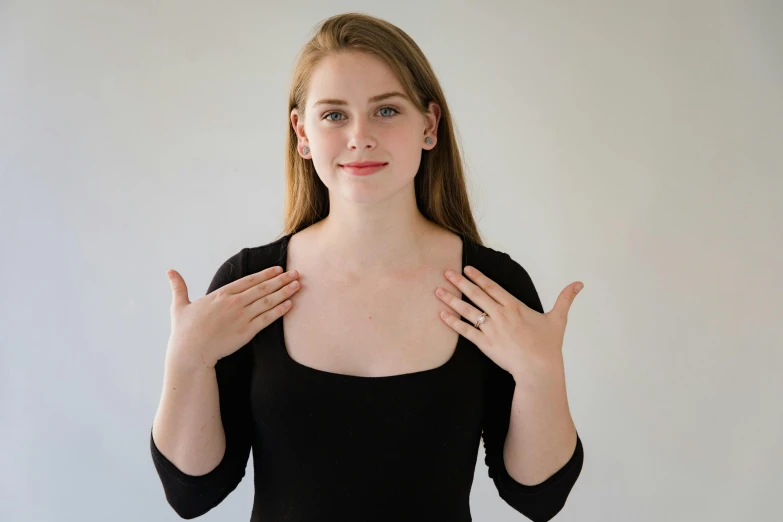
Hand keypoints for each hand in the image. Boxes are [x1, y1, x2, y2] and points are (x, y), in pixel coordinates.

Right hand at [166, 266, 300, 369]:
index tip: (278, 269)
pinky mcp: (246, 332)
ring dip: (285, 292)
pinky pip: (267, 319)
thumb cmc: (184, 331)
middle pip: (263, 288)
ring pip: (268, 301)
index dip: (265, 274)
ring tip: (298, 285)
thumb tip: (169, 271)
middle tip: (297, 273)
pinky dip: (279, 310)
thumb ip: (179, 287)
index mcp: (221, 294)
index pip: (249, 280)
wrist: (190, 353)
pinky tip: (290, 304)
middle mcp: (233, 302)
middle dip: (281, 280)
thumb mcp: (179, 305)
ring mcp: (241, 316)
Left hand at [435, 265, 582, 379]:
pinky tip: (441, 315)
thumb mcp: (558, 319)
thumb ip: (565, 299)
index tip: (466, 268)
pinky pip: (465, 331)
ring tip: (438, 291)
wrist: (539, 369)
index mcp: (514, 306)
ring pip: (467, 311)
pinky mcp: (485, 344)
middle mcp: (500, 315)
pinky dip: (452, 323)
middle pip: (476, 295)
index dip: (478, 276)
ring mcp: (491, 329)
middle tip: (446, 272)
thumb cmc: (548, 346)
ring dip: (451, 300)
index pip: (492, 287)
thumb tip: (579, 284)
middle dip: (460, 282)